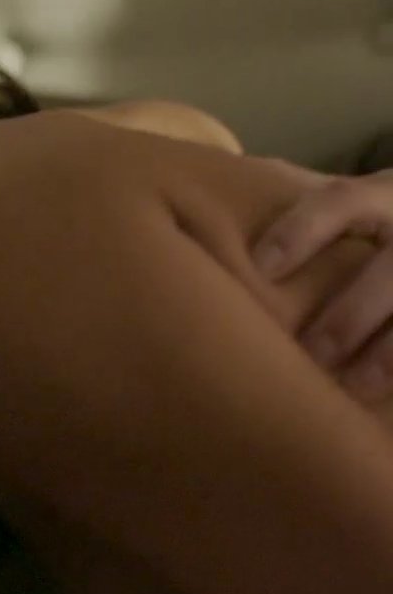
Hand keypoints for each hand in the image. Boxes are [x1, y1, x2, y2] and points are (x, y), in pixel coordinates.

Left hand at [252, 169, 392, 398]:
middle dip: (347, 318)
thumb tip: (217, 236)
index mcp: (390, 193)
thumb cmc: (385, 222)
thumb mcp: (364, 206)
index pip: (343, 199)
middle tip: (306, 358)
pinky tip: (385, 400)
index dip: (301, 230)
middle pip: (391, 269)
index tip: (259, 269)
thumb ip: (312, 219)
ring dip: (388, 354)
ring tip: (352, 390)